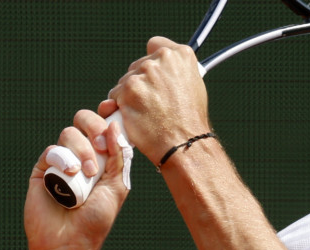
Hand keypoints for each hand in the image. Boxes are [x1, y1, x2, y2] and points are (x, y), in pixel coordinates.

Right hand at [25, 110, 129, 249]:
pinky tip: (71, 173)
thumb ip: (119, 157)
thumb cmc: (96, 219)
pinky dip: (64, 159)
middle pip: (84, 122)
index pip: (104, 128)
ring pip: (69, 134)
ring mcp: (62, 162)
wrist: (70, 242)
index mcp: (103, 160)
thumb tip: (115, 126)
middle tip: (101, 144)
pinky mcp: (43, 169)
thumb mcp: (117, 186)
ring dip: (83, 150)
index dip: (108, 123)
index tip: (114, 131)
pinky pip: (52, 150)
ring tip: (88, 174)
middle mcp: (82, 157)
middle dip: (94, 127)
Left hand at [106, 36, 210, 165]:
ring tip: (148, 114)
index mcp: (180, 55)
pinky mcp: (126, 90)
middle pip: (138, 65)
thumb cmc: (190, 121)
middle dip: (142, 82)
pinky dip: (121, 107)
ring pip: (126, 81)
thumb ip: (176, 72)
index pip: (155, 45)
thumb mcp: (194, 87)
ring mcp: (142, 74)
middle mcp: (161, 60)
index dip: (154, 60)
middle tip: (154, 102)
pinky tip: (137, 118)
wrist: (184, 143)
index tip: (155, 73)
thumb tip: (163, 69)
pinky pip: (115, 95)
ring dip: (130, 96)